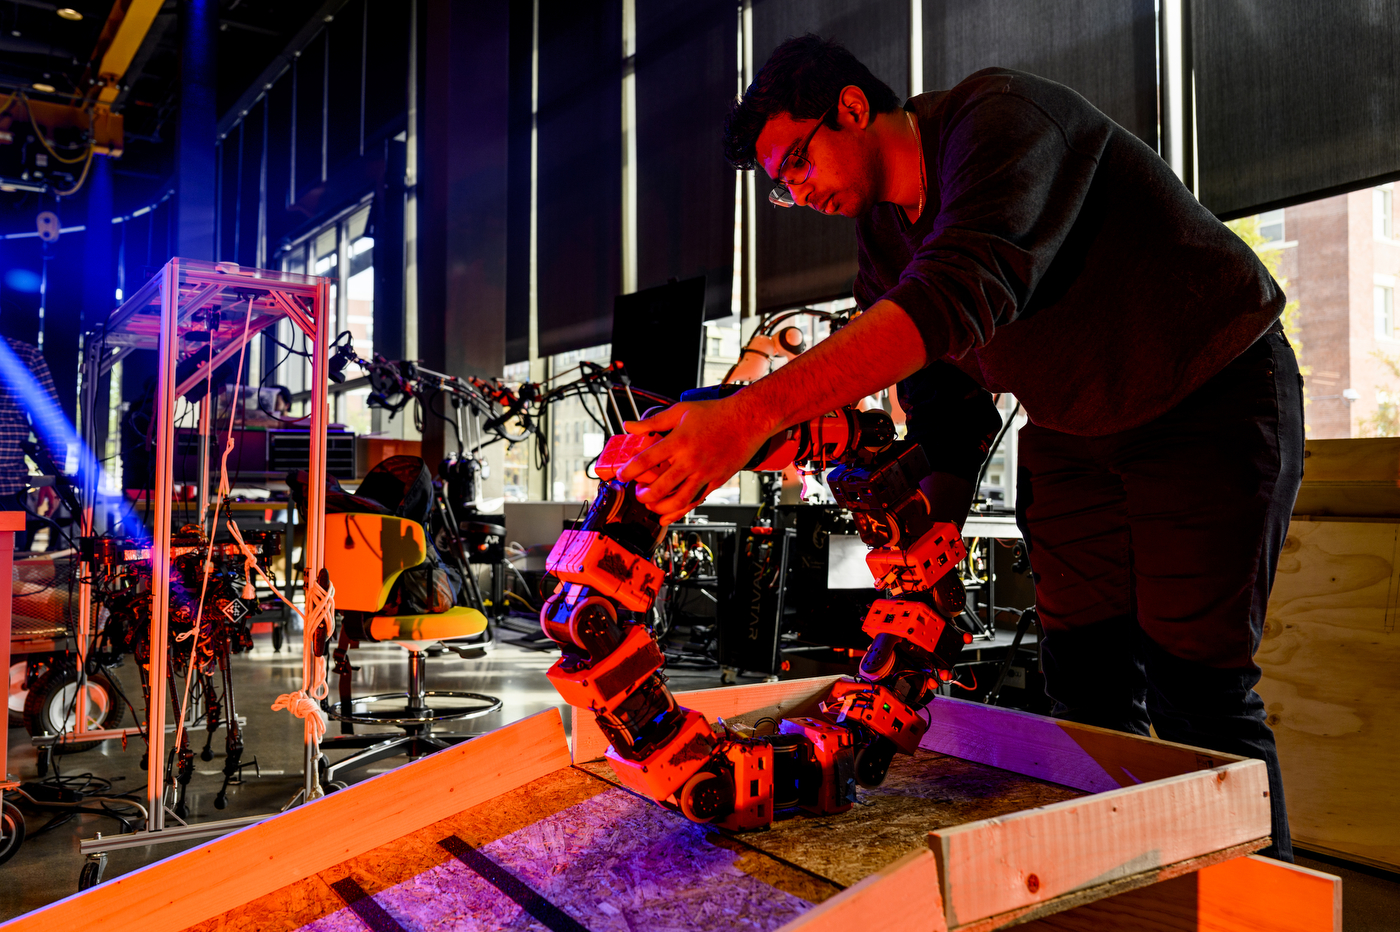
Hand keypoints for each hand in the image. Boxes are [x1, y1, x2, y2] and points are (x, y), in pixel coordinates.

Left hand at [616, 395, 775, 521]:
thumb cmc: (715, 413)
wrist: (748, 419)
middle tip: (638, 492)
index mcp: (679, 441)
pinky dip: (679, 512)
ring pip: (677, 500)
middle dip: (643, 494)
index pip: (646, 460)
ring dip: (659, 506)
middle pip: (659, 486)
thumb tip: (629, 425)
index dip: (629, 471)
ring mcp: (704, 473)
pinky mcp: (716, 481)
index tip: (621, 476)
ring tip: (650, 503)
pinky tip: (667, 515)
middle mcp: (690, 460)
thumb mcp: (680, 411)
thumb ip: (653, 421)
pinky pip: (695, 502)